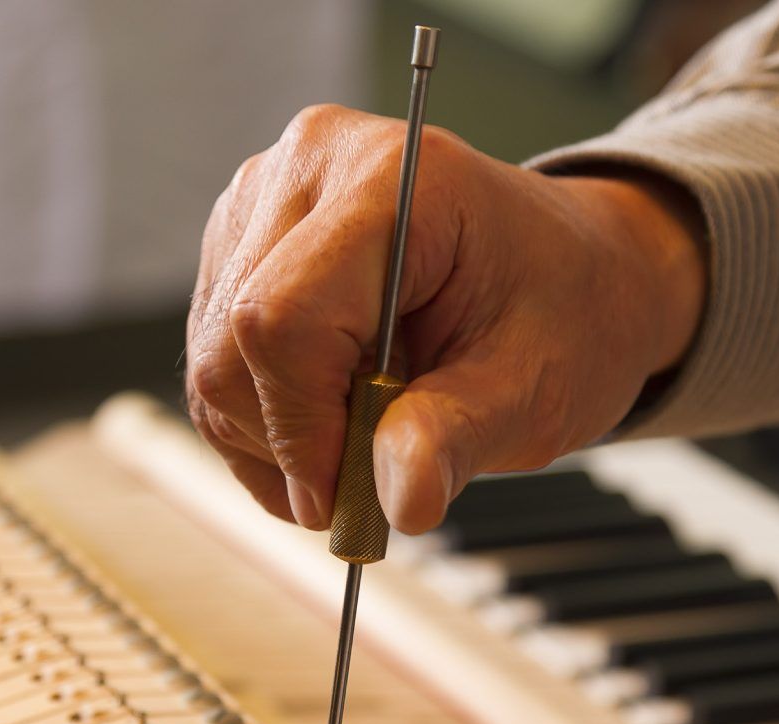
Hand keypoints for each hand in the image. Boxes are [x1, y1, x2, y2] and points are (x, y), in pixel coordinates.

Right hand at [186, 104, 705, 534]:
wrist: (567, 272)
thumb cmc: (562, 309)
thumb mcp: (532, 389)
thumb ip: (456, 438)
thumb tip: (399, 501)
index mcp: (397, 181)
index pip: (284, 316)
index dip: (300, 429)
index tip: (344, 495)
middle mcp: (313, 167)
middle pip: (231, 342)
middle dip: (287, 442)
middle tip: (359, 482)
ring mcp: (265, 199)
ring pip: (211, 359)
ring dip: (271, 439)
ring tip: (359, 439)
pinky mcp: (241, 242)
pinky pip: (212, 358)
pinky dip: (260, 421)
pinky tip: (328, 419)